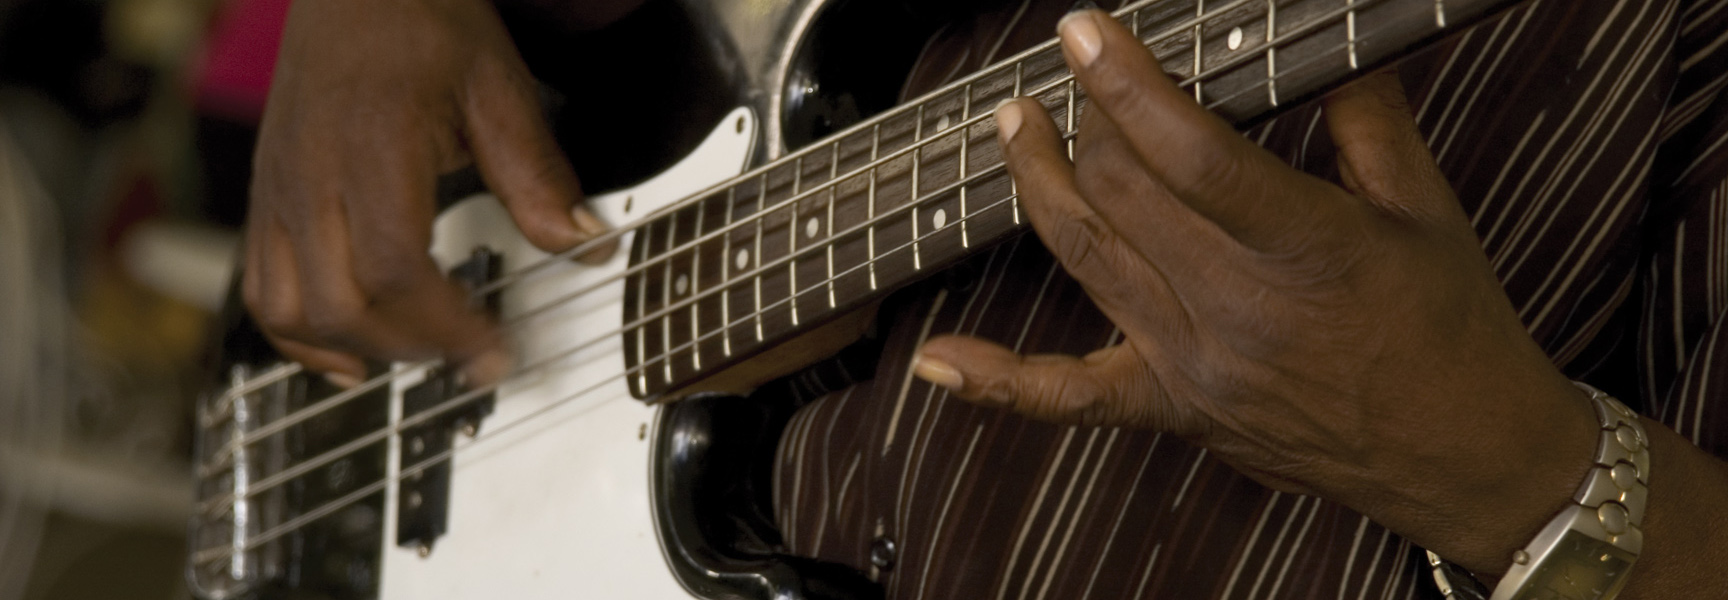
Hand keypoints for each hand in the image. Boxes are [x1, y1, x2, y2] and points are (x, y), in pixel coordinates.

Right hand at [245, 0, 611, 386]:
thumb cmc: (421, 22)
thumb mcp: (498, 87)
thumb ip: (536, 173)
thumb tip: (586, 242)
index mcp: (371, 148)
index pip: (395, 268)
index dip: (447, 326)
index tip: (496, 352)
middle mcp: (310, 178)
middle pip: (339, 304)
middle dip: (411, 349)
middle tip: (473, 357)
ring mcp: (278, 192)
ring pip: (287, 309)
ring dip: (353, 350)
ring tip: (418, 356)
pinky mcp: (265, 198)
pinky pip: (259, 290)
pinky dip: (297, 337)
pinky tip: (350, 354)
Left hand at [912, 9, 1597, 574]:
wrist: (1464, 456)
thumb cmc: (1452, 331)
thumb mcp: (1427, 208)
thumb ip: (1366, 118)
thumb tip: (1325, 49)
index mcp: (1306, 249)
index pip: (1188, 152)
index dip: (1124, 83)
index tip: (1083, 32)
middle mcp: (1236, 310)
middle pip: (1120, 191)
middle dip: (1084, 117)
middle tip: (1071, 72)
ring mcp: (1194, 365)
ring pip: (1085, 257)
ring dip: (1037, 182)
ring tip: (1015, 127)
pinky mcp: (1174, 409)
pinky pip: (1067, 398)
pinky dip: (996, 381)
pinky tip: (938, 360)